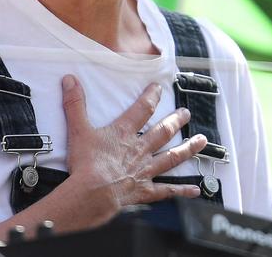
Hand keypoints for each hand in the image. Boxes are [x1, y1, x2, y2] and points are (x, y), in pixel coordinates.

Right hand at [59, 74, 205, 225]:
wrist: (94, 192)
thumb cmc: (87, 164)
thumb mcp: (78, 129)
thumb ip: (75, 104)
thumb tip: (70, 80)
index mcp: (124, 133)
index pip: (141, 109)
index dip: (151, 96)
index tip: (159, 88)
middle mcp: (140, 149)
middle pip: (162, 132)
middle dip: (176, 121)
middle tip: (186, 113)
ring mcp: (145, 170)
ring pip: (172, 157)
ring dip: (188, 148)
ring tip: (201, 141)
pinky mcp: (146, 190)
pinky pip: (168, 190)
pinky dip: (182, 190)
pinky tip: (195, 189)